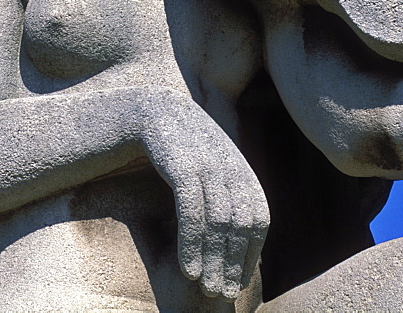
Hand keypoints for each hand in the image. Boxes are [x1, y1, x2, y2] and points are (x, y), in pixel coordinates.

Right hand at [138, 89, 268, 300]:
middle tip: (223, 293)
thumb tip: (235, 226)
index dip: (252, 251)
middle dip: (234, 262)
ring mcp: (207, 163)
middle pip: (242, 224)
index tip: (239, 280)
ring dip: (214, 260)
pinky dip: (193, 244)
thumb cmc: (173, 143)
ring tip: (207, 288)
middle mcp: (230, 164)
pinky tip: (188, 269)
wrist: (144, 109)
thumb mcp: (204, 161)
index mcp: (239, 166)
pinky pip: (193, 212)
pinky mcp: (181, 164)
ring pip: (219, 222)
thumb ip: (222, 186)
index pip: (259, 217)